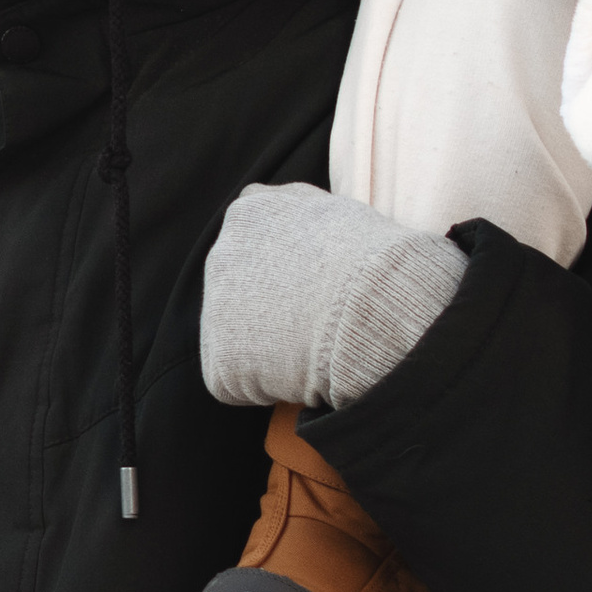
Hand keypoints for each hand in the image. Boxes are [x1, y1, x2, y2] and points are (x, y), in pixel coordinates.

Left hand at [200, 184, 466, 411]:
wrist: (376, 310)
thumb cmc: (375, 261)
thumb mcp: (336, 210)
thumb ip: (298, 207)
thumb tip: (278, 202)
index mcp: (249, 215)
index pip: (255, 243)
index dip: (290, 272)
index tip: (319, 285)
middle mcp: (221, 255)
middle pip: (241, 291)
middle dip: (273, 308)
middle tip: (319, 320)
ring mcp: (215, 309)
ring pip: (240, 338)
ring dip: (269, 348)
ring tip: (315, 347)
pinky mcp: (220, 363)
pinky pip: (237, 383)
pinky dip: (264, 388)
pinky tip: (300, 377)